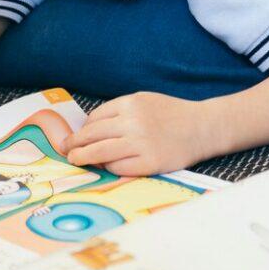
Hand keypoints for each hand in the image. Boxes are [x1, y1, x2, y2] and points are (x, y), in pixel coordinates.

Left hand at [62, 92, 211, 176]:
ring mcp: (141, 143)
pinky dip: (109, 168)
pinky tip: (106, 167)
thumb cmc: (172, 115)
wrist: (203, 128)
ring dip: (83, 157)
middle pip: (93, 135)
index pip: (96, 118)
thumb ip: (120, 112)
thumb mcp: (145, 101)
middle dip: (75, 143)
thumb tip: (91, 129)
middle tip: (65, 150)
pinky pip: (119, 167)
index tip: (77, 137)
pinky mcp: (149, 162)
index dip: (83, 129)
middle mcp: (134, 122)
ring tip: (74, 160)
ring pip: (100, 152)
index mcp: (131, 104)